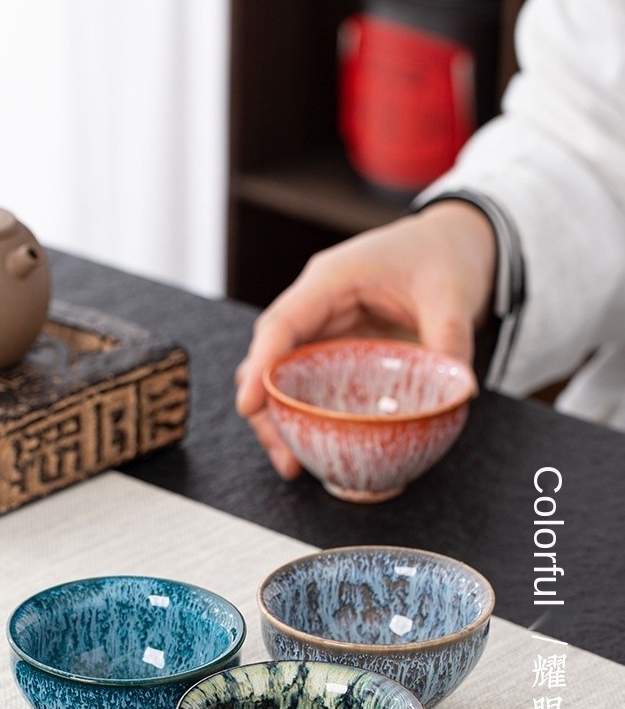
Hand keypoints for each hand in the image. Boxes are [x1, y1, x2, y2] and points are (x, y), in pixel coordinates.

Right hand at [235, 201, 496, 477]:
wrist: (456, 243)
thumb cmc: (444, 255)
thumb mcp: (452, 294)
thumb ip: (451, 339)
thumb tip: (460, 391)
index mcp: (332, 281)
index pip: (282, 323)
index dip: (260, 364)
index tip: (250, 405)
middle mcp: (317, 306)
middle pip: (270, 358)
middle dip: (265, 409)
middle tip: (284, 457)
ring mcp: (326, 330)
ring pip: (283, 376)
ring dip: (281, 419)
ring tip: (293, 464)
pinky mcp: (340, 350)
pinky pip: (311, 384)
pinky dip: (308, 416)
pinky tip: (317, 449)